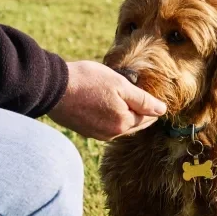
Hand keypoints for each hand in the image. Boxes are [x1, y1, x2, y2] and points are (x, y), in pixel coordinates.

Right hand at [48, 61, 166, 140]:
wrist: (54, 88)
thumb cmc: (88, 81)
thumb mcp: (120, 84)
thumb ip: (143, 99)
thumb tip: (162, 110)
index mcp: (123, 122)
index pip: (147, 118)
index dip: (153, 108)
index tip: (157, 100)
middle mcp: (111, 133)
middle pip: (134, 125)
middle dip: (141, 115)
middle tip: (148, 104)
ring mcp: (97, 134)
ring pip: (119, 127)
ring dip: (126, 117)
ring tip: (129, 105)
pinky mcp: (85, 130)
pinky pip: (105, 127)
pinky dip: (111, 118)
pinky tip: (109, 109)